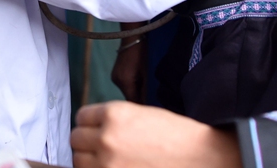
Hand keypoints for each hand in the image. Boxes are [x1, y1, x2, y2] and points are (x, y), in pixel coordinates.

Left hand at [71, 101, 239, 167]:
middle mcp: (107, 138)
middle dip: (87, 143)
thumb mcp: (142, 114)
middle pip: (76, 140)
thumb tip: (93, 129)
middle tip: (102, 148)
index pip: (81, 117)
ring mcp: (108, 164)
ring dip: (90, 161)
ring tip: (109, 161)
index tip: (96, 130)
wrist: (201, 158)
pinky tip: (114, 167)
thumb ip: (113, 120)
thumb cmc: (176, 138)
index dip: (90, 124)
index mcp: (114, 114)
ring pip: (78, 161)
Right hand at [110, 29, 145, 102]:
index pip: (133, 101)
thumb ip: (146, 89)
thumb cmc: (142, 53)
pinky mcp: (116, 73)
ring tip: (148, 91)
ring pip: (127, 91)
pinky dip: (132, 86)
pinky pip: (125, 85)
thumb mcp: (146, 72)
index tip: (151, 110)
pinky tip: (140, 82)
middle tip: (152, 102)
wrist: (132, 36)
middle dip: (139, 99)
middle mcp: (117, 81)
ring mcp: (115, 77)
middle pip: (129, 97)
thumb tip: (148, 103)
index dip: (142, 106)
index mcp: (125, 82)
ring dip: (135, 93)